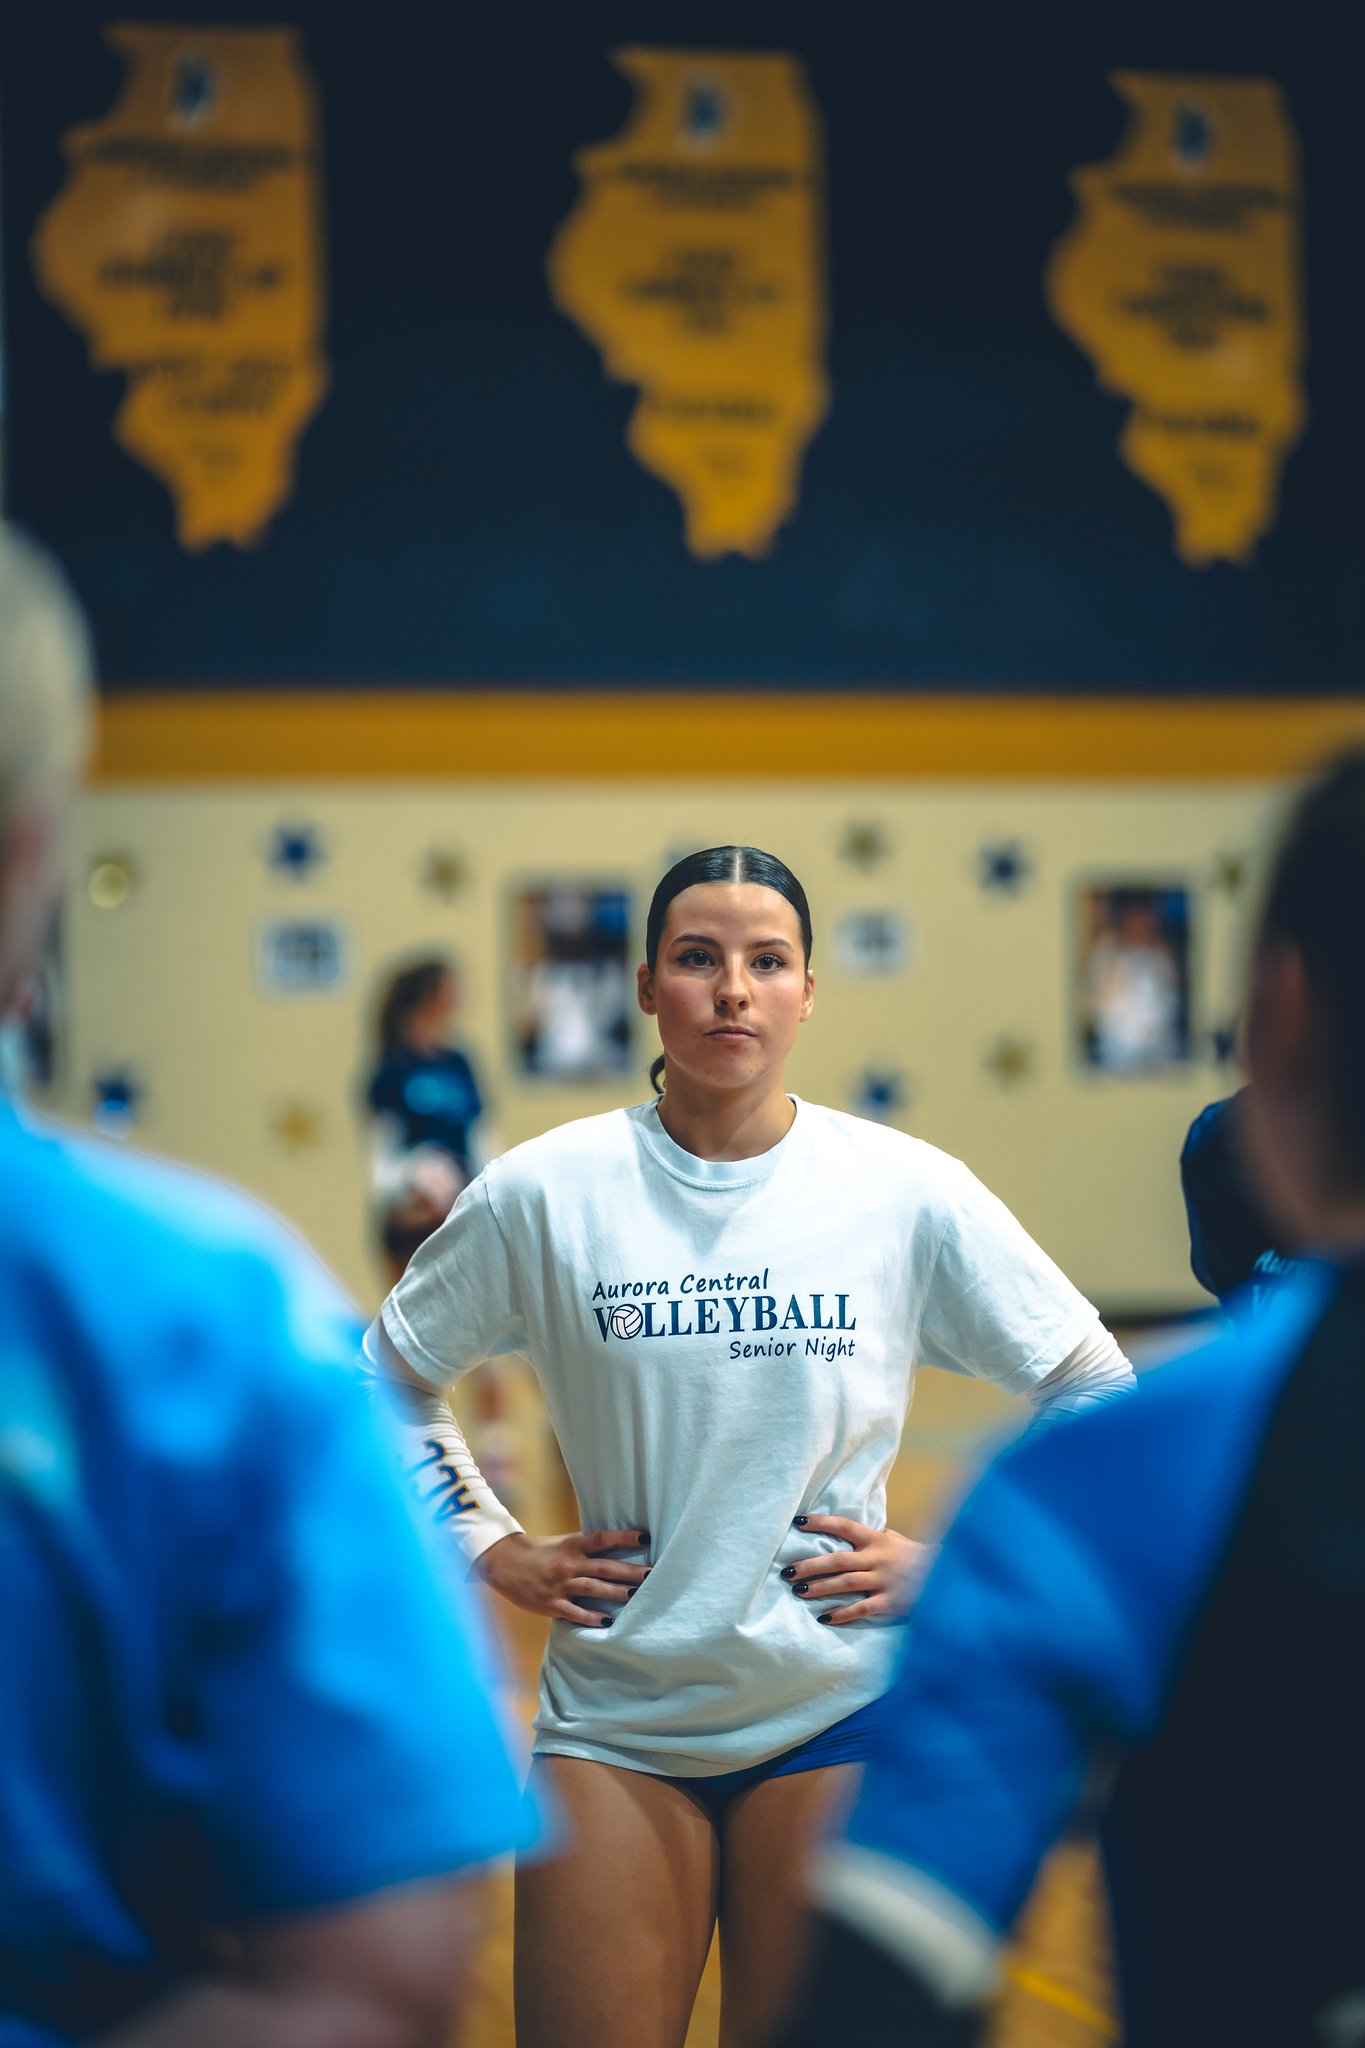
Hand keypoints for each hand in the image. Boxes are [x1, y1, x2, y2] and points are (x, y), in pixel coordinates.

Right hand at [477, 1528, 650, 1627]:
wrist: (505, 1564)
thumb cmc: (541, 1552)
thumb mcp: (564, 1544)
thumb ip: (587, 1548)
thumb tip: (618, 1549)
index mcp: (572, 1545)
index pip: (602, 1539)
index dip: (623, 1538)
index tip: (644, 1539)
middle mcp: (568, 1564)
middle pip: (604, 1567)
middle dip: (629, 1571)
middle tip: (651, 1574)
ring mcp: (560, 1585)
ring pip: (593, 1588)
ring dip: (616, 1592)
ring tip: (636, 1595)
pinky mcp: (552, 1604)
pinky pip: (575, 1612)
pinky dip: (591, 1617)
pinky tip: (607, 1621)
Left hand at [781, 1515, 936, 1623]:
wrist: (945, 1577)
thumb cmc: (915, 1557)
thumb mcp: (895, 1540)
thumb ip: (872, 1537)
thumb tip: (848, 1532)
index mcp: (877, 1540)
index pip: (844, 1526)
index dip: (820, 1523)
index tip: (798, 1521)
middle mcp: (877, 1558)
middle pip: (837, 1560)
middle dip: (809, 1566)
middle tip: (786, 1572)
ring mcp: (883, 1581)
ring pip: (845, 1583)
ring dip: (819, 1588)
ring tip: (797, 1591)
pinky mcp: (890, 1602)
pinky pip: (861, 1608)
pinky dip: (842, 1613)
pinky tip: (824, 1617)